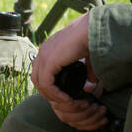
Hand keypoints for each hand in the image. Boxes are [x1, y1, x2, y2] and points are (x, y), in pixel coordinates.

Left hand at [30, 13, 107, 129]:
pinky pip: (47, 85)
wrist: (93, 29)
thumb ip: (87, 71)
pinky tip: (67, 99)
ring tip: (69, 102)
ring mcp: (44, 56)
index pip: (42, 73)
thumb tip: (90, 85)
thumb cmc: (92, 38)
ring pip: (40, 85)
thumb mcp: (87, 58)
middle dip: (51, 94)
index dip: (52, 88)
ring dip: (54, 97)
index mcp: (49, 49)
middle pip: (38, 80)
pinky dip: (56, 95)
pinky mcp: (49, 61)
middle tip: (67, 102)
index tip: (67, 96)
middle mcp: (43, 52)